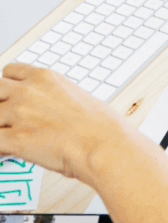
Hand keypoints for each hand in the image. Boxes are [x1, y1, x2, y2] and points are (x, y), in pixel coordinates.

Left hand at [0, 63, 128, 180]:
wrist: (102, 143)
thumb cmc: (98, 123)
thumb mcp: (75, 94)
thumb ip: (52, 96)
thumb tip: (47, 107)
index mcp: (44, 77)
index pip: (9, 71)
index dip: (9, 85)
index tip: (12, 94)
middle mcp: (27, 91)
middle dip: (1, 103)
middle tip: (9, 117)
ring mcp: (19, 114)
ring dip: (1, 127)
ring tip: (12, 136)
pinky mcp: (15, 139)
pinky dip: (0, 147)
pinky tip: (9, 151)